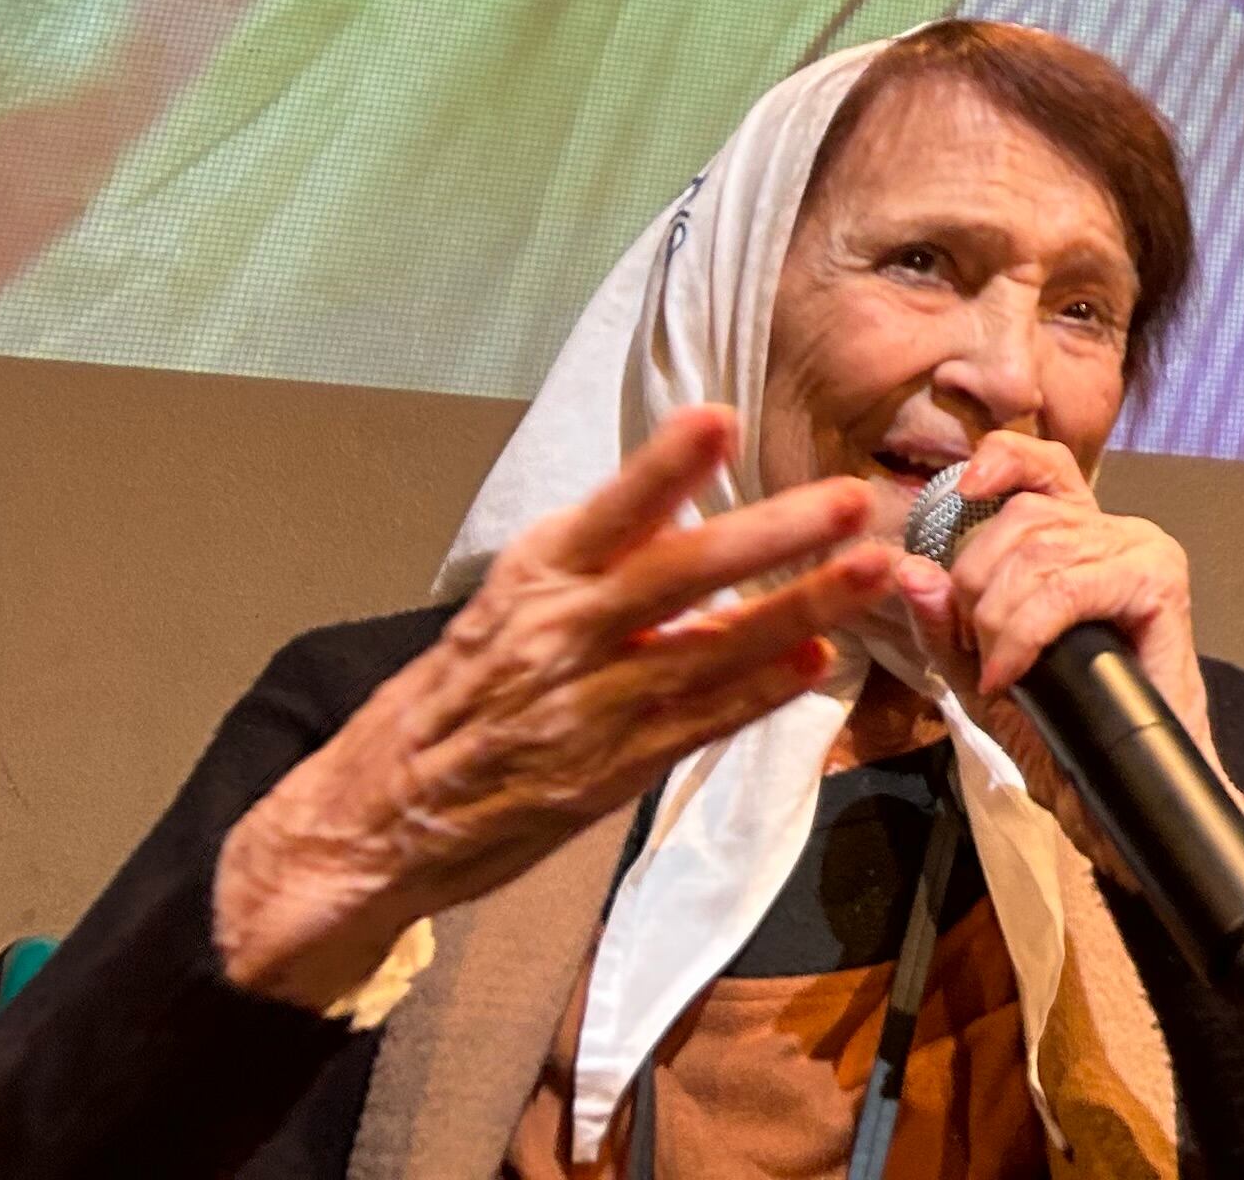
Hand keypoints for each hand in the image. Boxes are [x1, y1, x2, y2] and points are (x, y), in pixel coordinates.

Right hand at [211, 406, 893, 1008]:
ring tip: (873, 568)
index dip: (662, 469)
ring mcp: (589, 708)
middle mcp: (562, 636)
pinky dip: (760, 693)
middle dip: (771, 534)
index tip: (718, 421)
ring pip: (711, 649)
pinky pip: (701, 724)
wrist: (369, 823)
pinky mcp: (608, 774)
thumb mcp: (501, 611)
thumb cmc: (445, 703)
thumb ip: (592, 570)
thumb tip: (686, 518)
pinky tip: (818, 661)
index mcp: (531, 581)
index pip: (607, 512)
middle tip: (846, 498)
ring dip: (800, 608)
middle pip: (679, 574)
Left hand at [890, 430, 1219, 879]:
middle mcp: (1114, 532)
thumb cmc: (1063, 732)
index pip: (1040, 467)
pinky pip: (1067, 587)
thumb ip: (944, 626)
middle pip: (1020, 518)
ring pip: (1038, 551)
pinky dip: (1027, 631)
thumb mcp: (981, 674)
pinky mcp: (1157, 584)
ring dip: (998, 619)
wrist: (1119, 796)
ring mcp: (1141, 552)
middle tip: (977, 653)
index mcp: (1077, 537)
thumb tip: (910, 570)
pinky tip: (1013, 671)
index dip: (1003, 461)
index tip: (963, 488)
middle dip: (975, 586)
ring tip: (1000, 673)